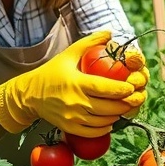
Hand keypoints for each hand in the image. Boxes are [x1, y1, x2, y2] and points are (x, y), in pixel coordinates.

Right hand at [0, 31, 143, 136]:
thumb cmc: (52, 73)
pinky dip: (106, 128)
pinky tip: (111, 120)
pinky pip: (94, 133)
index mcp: (76, 83)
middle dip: (125, 104)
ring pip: (104, 121)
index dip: (121, 89)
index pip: (105, 88)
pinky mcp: (70, 128)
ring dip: (118, 115)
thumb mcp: (69, 54)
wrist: (29, 95)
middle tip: (135, 98)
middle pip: (108, 108)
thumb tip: (110, 33)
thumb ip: (90, 42)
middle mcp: (75, 102)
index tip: (131, 87)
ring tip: (125, 107)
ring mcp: (72, 117)